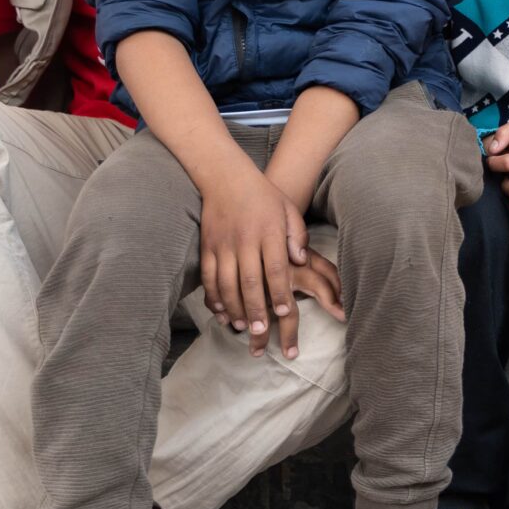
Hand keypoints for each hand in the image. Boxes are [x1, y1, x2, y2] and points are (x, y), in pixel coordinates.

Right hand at [200, 160, 310, 356]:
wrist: (226, 177)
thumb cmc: (264, 196)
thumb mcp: (288, 210)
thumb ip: (298, 235)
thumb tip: (301, 261)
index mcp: (269, 231)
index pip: (275, 267)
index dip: (279, 292)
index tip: (283, 312)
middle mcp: (245, 239)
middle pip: (250, 280)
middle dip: (256, 308)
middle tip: (261, 331)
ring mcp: (223, 244)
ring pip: (226, 282)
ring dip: (233, 307)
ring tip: (242, 326)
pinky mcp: (207, 246)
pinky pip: (208, 276)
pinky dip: (213, 296)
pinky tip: (220, 311)